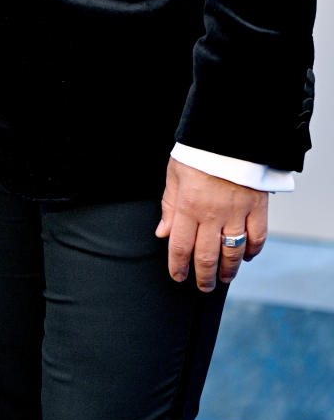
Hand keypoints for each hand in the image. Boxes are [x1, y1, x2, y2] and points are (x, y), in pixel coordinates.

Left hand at [156, 157, 267, 290]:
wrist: (229, 133)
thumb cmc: (198, 152)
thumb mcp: (175, 174)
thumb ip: (169, 206)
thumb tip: (163, 233)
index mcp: (189, 206)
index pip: (181, 246)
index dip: (178, 267)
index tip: (178, 277)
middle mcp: (212, 214)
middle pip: (207, 257)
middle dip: (204, 277)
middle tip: (203, 286)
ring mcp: (237, 213)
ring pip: (233, 253)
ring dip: (228, 270)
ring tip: (223, 278)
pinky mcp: (257, 208)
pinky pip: (257, 238)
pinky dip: (252, 251)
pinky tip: (245, 257)